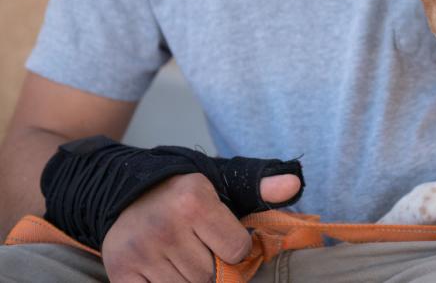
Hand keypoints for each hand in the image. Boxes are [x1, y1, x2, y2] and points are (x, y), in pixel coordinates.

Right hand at [101, 172, 300, 282]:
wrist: (129, 192)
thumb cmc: (186, 193)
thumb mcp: (224, 183)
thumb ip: (261, 188)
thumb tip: (294, 184)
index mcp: (194, 201)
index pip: (237, 250)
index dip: (237, 249)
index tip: (227, 240)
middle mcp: (165, 225)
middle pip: (211, 275)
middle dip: (214, 268)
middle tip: (203, 250)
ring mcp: (139, 251)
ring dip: (191, 281)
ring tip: (184, 258)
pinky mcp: (120, 271)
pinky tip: (166, 271)